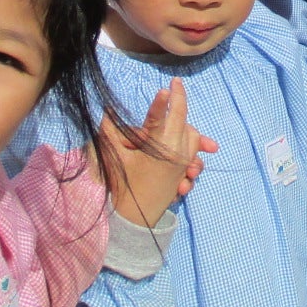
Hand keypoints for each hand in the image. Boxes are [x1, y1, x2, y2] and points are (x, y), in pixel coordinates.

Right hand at [99, 80, 216, 226]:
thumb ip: (111, 130)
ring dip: (186, 127)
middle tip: (176, 85)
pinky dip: (195, 149)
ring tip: (176, 117)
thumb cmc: (121, 185)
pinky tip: (198, 147)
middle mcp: (176, 151)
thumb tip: (108, 110)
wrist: (133, 220)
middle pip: (182, 119)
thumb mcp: (113, 155)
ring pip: (192, 137)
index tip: (169, 85)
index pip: (162, 114)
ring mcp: (183, 163)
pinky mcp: (183, 174)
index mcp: (159, 144)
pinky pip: (194, 156)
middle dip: (178, 101)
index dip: (165, 98)